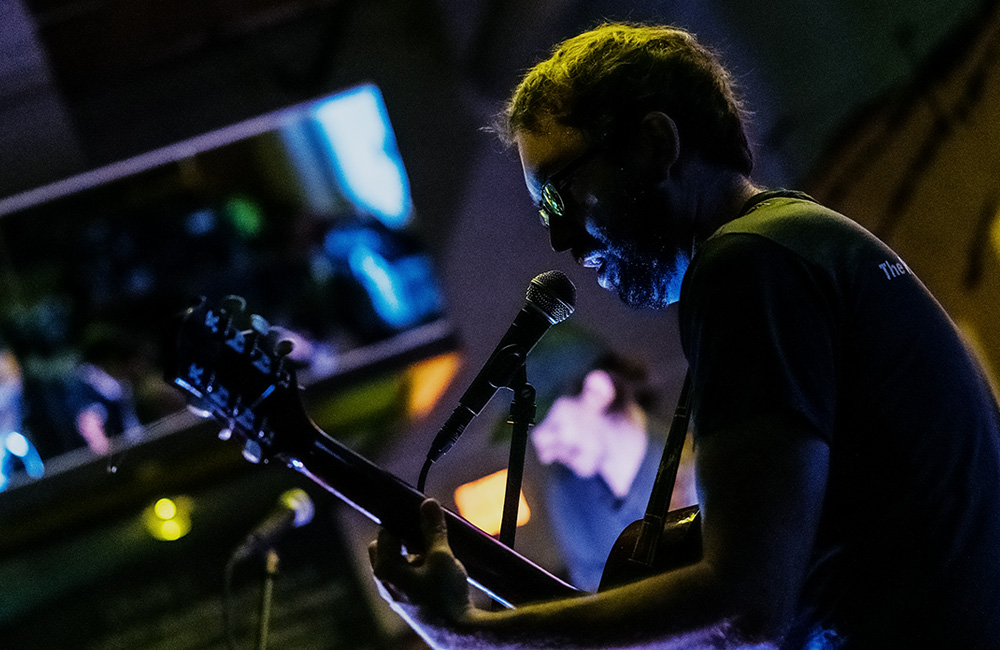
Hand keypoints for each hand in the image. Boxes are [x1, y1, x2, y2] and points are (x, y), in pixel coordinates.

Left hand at [368, 498, 474, 627]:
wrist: (458, 632)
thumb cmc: (446, 594)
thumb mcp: (442, 556)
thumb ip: (433, 529)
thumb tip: (428, 504)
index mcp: (385, 569)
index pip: (385, 532)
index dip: (402, 520)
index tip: (417, 513)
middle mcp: (384, 582)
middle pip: (384, 547)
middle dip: (401, 537)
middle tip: (423, 534)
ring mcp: (394, 594)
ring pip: (396, 562)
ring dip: (411, 553)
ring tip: (434, 552)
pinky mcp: (406, 602)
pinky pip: (405, 576)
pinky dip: (416, 568)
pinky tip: (436, 569)